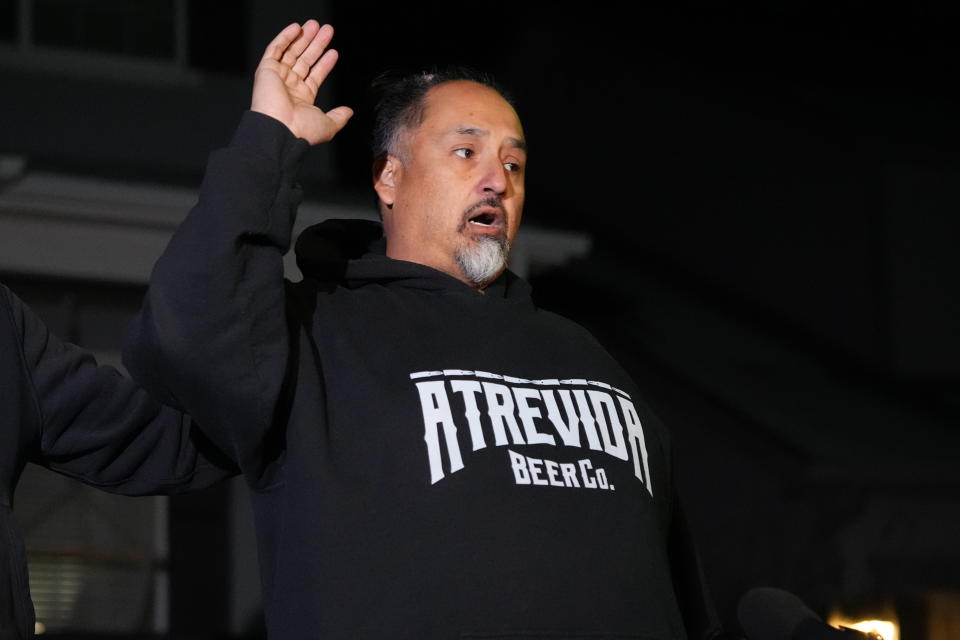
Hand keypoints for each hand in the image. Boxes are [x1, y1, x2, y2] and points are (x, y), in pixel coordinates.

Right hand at [251, 20, 352, 144]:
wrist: (280, 130)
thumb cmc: (301, 131)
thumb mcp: (328, 125)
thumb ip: (339, 116)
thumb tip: (348, 112)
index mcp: (302, 99)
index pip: (315, 75)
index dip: (325, 63)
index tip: (333, 52)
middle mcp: (289, 87)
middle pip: (304, 59)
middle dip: (316, 44)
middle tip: (326, 31)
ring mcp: (278, 77)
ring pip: (291, 52)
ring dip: (303, 37)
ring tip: (315, 26)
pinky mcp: (266, 70)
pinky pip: (275, 49)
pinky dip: (285, 37)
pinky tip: (296, 28)